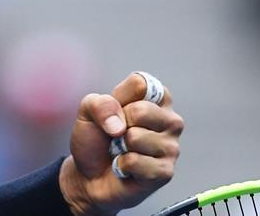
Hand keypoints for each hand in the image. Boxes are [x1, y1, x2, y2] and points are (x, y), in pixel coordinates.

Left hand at [59, 73, 183, 215]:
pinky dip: (122, 166)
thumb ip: (100, 104)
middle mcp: (171, 120)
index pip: (140, 83)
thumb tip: (120, 126)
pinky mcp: (165, 171)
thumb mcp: (88, 111)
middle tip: (117, 136)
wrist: (88, 175)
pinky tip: (126, 168)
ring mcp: (171, 147)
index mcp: (157, 98)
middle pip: (141, 110)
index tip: (116, 112)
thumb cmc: (95, 139)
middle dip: (118, 124)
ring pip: (136, 137)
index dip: (118, 98)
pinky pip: (135, 161)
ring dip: (120, 147)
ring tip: (123, 152)